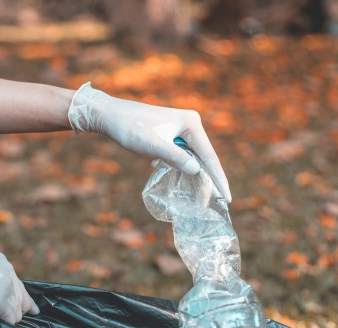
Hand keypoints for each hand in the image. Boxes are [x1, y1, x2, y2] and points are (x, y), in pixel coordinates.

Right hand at [0, 225, 38, 323]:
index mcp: (0, 261)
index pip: (15, 282)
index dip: (16, 295)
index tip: (19, 304)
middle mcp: (8, 272)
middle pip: (22, 297)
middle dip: (21, 309)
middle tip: (24, 318)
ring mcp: (6, 287)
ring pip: (18, 311)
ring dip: (9, 319)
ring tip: (5, 327)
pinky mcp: (1, 302)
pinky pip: (10, 320)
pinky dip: (4, 325)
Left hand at [68, 83, 231, 202]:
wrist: (110, 115)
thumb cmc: (131, 129)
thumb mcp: (153, 146)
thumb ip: (175, 158)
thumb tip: (197, 171)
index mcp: (191, 124)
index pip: (209, 156)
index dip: (218, 179)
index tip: (227, 198)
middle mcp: (190, 124)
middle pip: (203, 157)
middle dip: (207, 179)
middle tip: (217, 201)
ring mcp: (179, 128)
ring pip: (191, 157)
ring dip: (191, 174)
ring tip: (198, 195)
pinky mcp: (169, 133)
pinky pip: (179, 154)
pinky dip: (177, 166)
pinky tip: (163, 170)